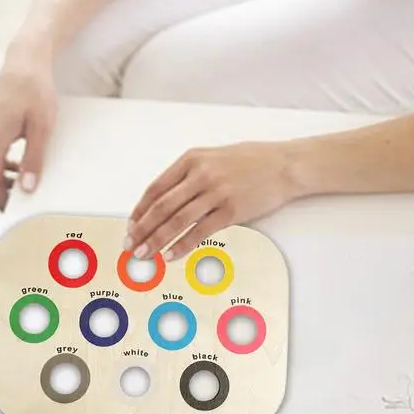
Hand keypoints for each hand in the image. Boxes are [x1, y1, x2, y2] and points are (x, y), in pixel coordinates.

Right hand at [0, 41, 57, 208]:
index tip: (16, 211)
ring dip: (1, 178)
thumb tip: (28, 188)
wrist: (25, 61)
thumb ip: (34, 158)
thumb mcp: (42, 127)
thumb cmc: (35, 90)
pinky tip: (20, 164)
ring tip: (25, 184)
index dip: (0, 199)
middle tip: (23, 203)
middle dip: (1, 192)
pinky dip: (1, 165)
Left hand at [124, 141, 302, 260]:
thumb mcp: (211, 158)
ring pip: (178, 220)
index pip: (156, 188)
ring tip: (145, 254)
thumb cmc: (248, 161)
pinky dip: (183, 245)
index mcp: (190, 159)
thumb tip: (162, 202)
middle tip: (130, 245)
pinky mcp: (232, 210)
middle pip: (162, 206)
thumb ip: (187, 175)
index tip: (131, 225)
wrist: (283, 165)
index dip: (140, 209)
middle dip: (142, 229)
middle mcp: (200, 174)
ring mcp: (216, 192)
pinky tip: (172, 255)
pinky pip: (201, 231)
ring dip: (158, 240)